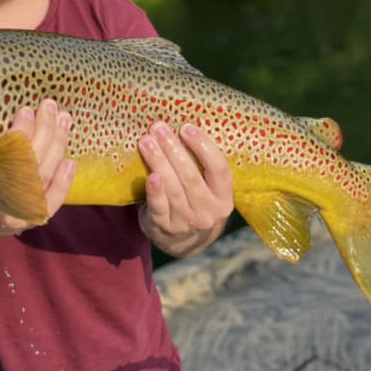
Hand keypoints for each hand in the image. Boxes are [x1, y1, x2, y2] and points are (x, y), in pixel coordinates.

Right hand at [0, 99, 74, 242]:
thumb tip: (13, 115)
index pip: (8, 154)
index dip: (21, 131)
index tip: (27, 109)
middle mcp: (1, 200)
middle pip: (32, 161)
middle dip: (44, 130)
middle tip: (50, 106)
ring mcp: (19, 212)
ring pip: (45, 174)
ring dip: (57, 144)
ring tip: (63, 120)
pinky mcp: (30, 219)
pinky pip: (52, 199)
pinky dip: (63, 181)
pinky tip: (70, 161)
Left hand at [137, 122, 232, 256]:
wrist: (183, 242)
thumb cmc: (195, 202)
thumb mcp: (209, 190)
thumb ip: (201, 166)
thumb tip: (182, 128)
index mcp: (224, 198)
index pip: (219, 170)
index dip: (204, 147)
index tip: (186, 128)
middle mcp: (209, 212)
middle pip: (191, 176)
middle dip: (173, 148)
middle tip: (158, 128)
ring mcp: (187, 222)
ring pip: (173, 188)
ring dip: (159, 161)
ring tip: (146, 141)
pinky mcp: (164, 228)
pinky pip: (159, 207)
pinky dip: (155, 191)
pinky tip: (150, 175)